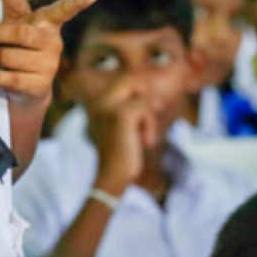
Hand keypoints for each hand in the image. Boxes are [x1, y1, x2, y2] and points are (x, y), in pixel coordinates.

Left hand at [0, 0, 96, 106]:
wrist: (25, 88)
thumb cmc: (20, 45)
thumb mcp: (15, 18)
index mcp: (49, 23)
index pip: (64, 10)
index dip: (78, 1)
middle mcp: (53, 43)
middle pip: (20, 34)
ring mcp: (48, 66)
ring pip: (10, 57)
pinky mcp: (38, 86)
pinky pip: (10, 79)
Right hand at [87, 80, 157, 195]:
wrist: (114, 177)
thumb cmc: (124, 154)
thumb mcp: (129, 128)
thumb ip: (137, 109)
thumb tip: (158, 99)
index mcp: (99, 103)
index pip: (127, 79)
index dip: (144, 91)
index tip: (154, 108)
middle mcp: (100, 101)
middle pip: (133, 79)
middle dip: (147, 97)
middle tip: (155, 112)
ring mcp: (108, 106)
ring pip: (141, 97)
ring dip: (150, 117)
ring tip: (145, 135)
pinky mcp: (120, 114)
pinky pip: (144, 108)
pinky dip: (151, 125)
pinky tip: (146, 142)